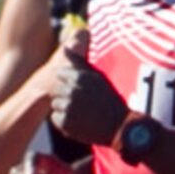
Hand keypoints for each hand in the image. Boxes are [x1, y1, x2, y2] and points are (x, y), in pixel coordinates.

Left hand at [44, 39, 128, 154]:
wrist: (119, 127)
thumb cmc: (109, 99)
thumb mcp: (97, 76)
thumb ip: (78, 61)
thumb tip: (64, 47)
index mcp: (80, 77)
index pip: (60, 73)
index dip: (68, 82)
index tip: (79, 89)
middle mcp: (72, 90)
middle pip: (56, 89)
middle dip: (66, 95)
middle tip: (82, 103)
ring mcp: (68, 107)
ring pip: (55, 104)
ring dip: (64, 108)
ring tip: (81, 113)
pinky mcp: (65, 122)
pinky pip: (55, 118)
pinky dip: (64, 121)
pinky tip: (79, 122)